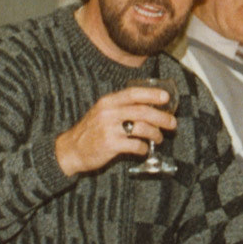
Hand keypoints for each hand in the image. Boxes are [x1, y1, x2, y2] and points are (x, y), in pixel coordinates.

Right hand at [54, 85, 176, 176]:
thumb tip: (151, 106)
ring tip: (159, 138)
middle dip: (162, 117)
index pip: (133, 93)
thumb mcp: (102, 112)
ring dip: (156, 134)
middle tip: (172, 123)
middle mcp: (109, 113)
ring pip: (142, 128)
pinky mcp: (111, 145)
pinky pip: (136, 145)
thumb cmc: (91, 130)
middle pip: (143, 112)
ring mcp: (109, 129)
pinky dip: (144, 148)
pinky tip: (144, 149)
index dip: (152, 94)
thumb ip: (122, 107)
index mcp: (108, 102)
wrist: (70, 150)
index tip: (166, 98)